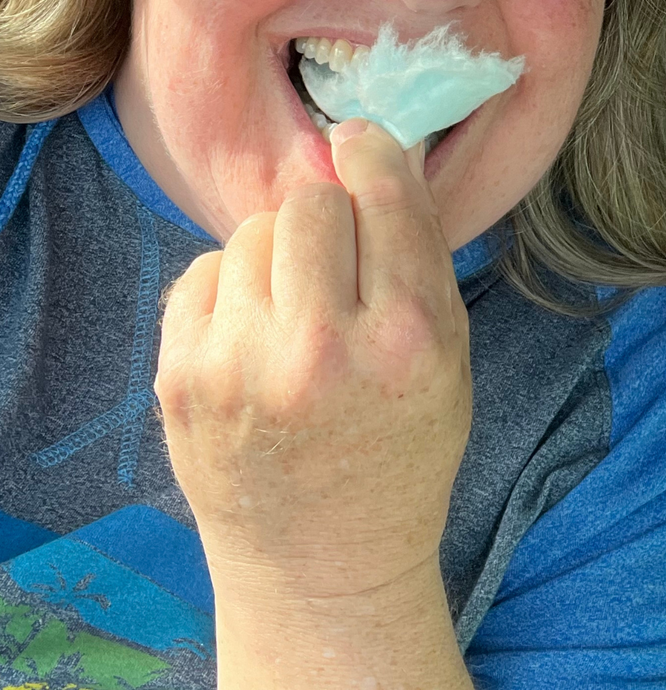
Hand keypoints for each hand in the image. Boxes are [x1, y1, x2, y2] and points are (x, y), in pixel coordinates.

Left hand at [156, 119, 471, 685]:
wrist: (325, 559)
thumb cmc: (402, 444)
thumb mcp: (449, 351)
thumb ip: (416, 251)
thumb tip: (366, 145)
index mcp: (407, 336)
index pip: (382, 194)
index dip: (370, 152)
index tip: (358, 141)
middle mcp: (322, 348)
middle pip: (309, 204)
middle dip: (327, 216)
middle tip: (338, 260)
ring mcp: (241, 365)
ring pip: (252, 231)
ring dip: (277, 252)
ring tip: (296, 305)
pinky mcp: (181, 379)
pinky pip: (204, 271)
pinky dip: (231, 287)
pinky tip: (255, 333)